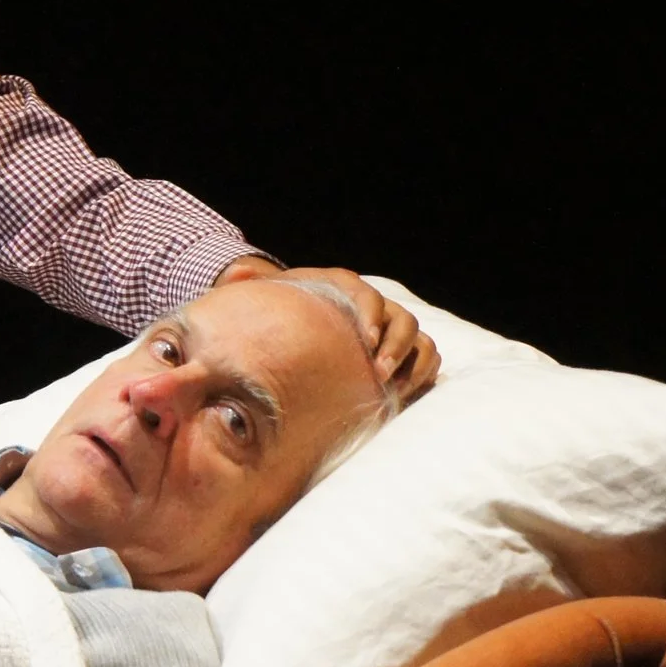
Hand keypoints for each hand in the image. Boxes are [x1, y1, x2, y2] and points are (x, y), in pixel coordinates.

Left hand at [220, 260, 439, 402]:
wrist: (303, 319)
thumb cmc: (287, 306)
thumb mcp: (270, 294)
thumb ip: (253, 284)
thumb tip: (237, 271)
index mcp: (346, 286)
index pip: (368, 296)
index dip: (372, 315)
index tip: (366, 340)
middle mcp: (377, 305)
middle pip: (404, 319)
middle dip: (395, 347)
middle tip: (379, 374)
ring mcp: (394, 327)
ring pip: (420, 339)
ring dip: (412, 363)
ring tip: (391, 388)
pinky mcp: (404, 350)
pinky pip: (427, 357)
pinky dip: (422, 373)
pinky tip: (401, 395)